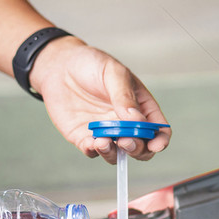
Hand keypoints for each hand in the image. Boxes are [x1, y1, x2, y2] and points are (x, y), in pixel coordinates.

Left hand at [30, 36, 170, 163]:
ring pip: (118, 154)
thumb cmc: (91, 64)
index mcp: (141, 107)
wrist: (58, 65)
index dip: (160, 140)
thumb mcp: (113, 73)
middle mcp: (126, 123)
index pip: (159, 129)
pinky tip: (91, 142)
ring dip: (115, 154)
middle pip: (142, 147)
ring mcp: (106, 132)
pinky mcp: (85, 137)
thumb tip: (137, 121)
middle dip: (137, 149)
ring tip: (104, 142)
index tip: (155, 145)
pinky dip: (95, 151)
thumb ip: (125, 97)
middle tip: (126, 141)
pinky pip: (93, 151)